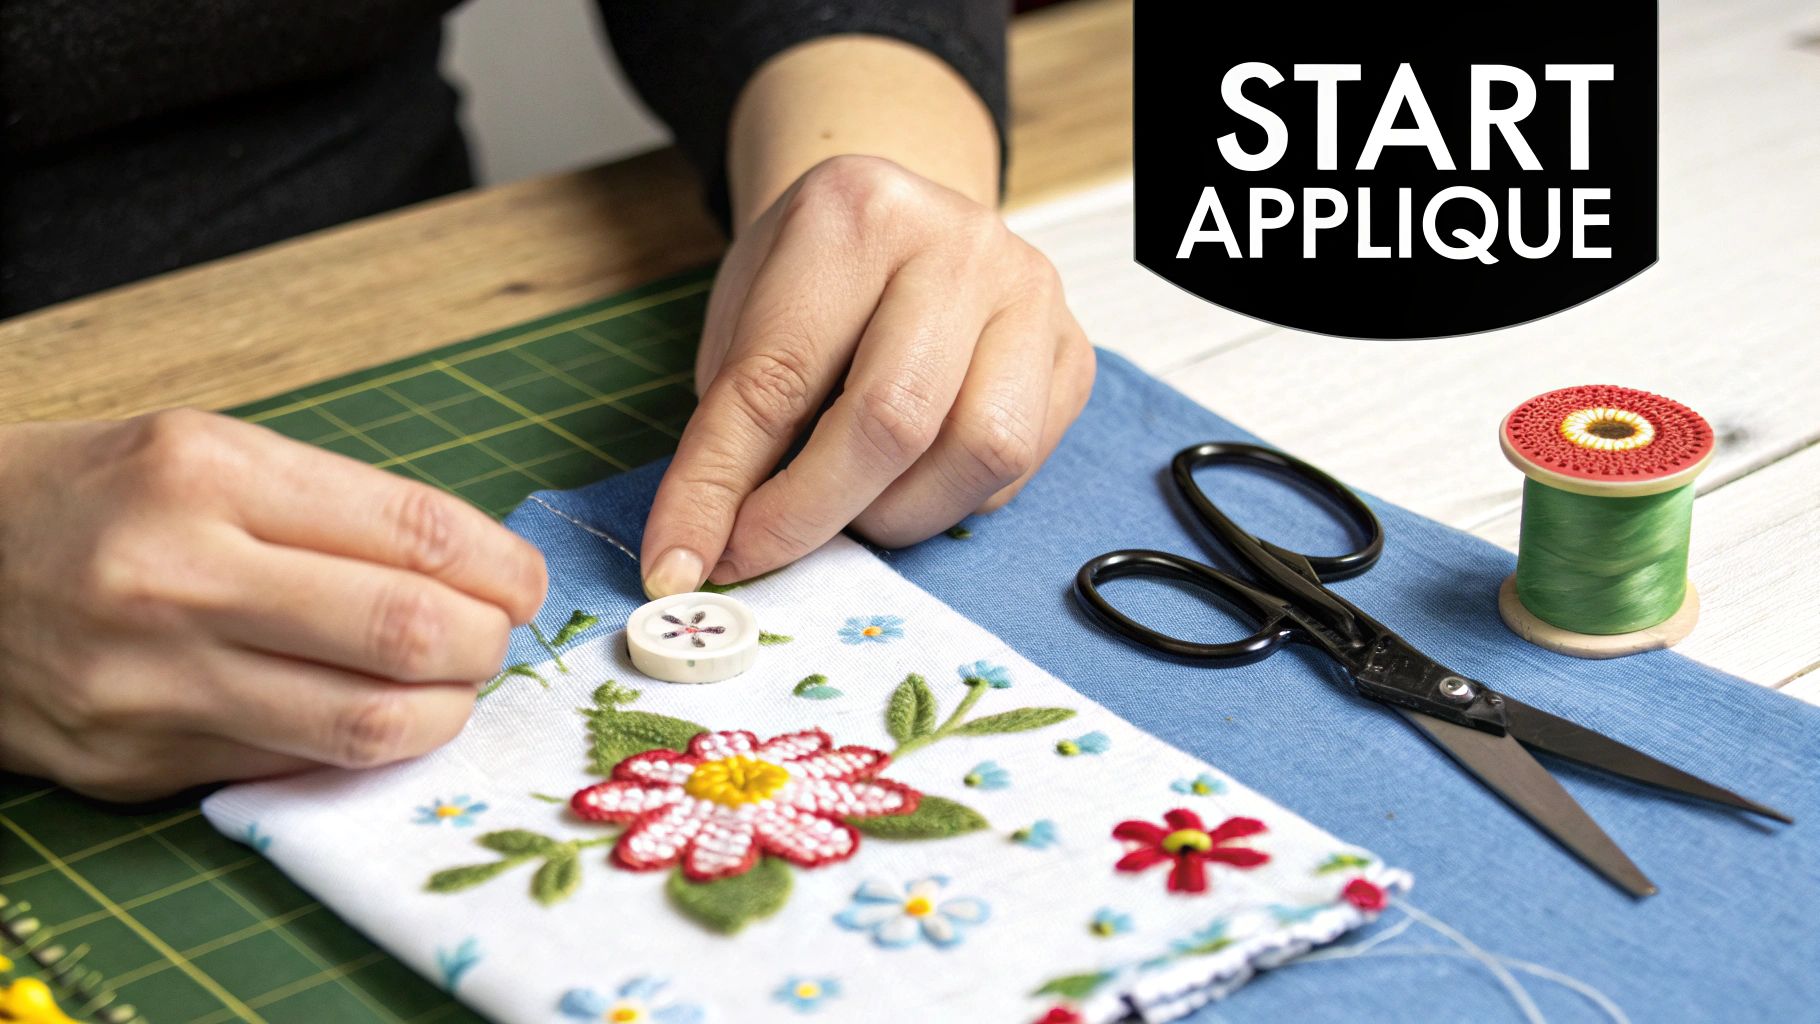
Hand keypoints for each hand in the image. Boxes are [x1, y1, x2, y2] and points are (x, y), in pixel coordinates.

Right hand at [0, 410, 546, 800]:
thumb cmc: (95, 496)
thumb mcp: (210, 452)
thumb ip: (338, 509)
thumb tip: (476, 575)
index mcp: (206, 474)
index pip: (413, 533)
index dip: (501, 567)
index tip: (523, 582)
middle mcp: (175, 578)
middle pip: (405, 634)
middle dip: (485, 644)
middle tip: (490, 637)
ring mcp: (149, 683)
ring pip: (365, 725)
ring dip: (440, 711)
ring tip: (443, 684)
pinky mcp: (132, 763)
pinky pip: (293, 765)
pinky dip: (351, 743)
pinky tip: (357, 710)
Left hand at [640, 155, 1094, 595]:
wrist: (902, 229)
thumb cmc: (813, 285)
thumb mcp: (745, 327)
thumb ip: (730, 432)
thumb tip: (701, 555)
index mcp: (855, 212)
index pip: (777, 378)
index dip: (719, 488)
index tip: (680, 561)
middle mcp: (960, 244)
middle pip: (892, 421)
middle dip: (809, 515)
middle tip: (757, 554)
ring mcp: (1031, 296)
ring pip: (979, 452)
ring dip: (895, 514)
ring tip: (847, 505)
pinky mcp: (1072, 354)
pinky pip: (1015, 469)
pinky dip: (947, 500)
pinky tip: (909, 475)